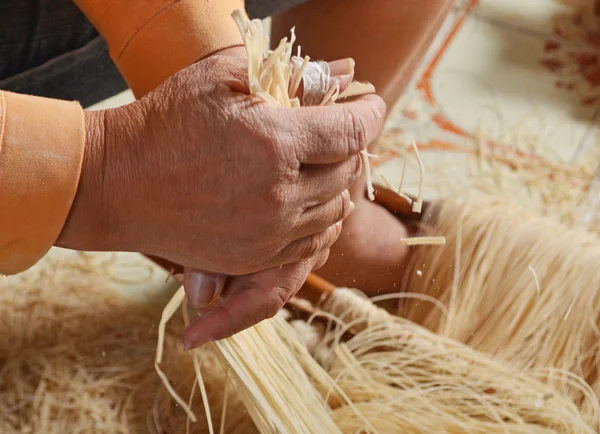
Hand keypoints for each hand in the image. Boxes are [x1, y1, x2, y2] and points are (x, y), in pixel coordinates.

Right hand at [58, 46, 384, 276]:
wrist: (118, 185)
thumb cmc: (167, 122)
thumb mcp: (222, 77)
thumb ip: (288, 71)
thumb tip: (344, 70)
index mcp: (275, 143)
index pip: (353, 130)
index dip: (371, 112)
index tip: (373, 102)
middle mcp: (279, 195)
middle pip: (347, 171)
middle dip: (351, 146)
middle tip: (340, 131)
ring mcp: (268, 233)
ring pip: (334, 210)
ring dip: (337, 184)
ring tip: (322, 164)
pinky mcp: (254, 258)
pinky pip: (310, 242)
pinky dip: (319, 218)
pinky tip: (306, 200)